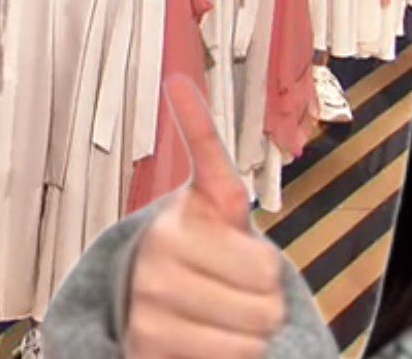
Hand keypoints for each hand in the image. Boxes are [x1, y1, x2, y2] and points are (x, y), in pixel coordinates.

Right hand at [124, 78, 286, 358]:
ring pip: (249, 345)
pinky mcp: (144, 349)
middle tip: (232, 292)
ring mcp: (147, 310)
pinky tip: (206, 341)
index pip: (266, 267)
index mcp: (176, 222)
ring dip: (247, 339)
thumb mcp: (210, 195)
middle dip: (261, 304)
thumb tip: (176, 79)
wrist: (147, 291)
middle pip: (264, 307)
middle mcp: (154, 264)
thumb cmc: (197, 243)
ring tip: (220, 320)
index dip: (267, 270)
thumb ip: (202, 141)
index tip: (240, 256)